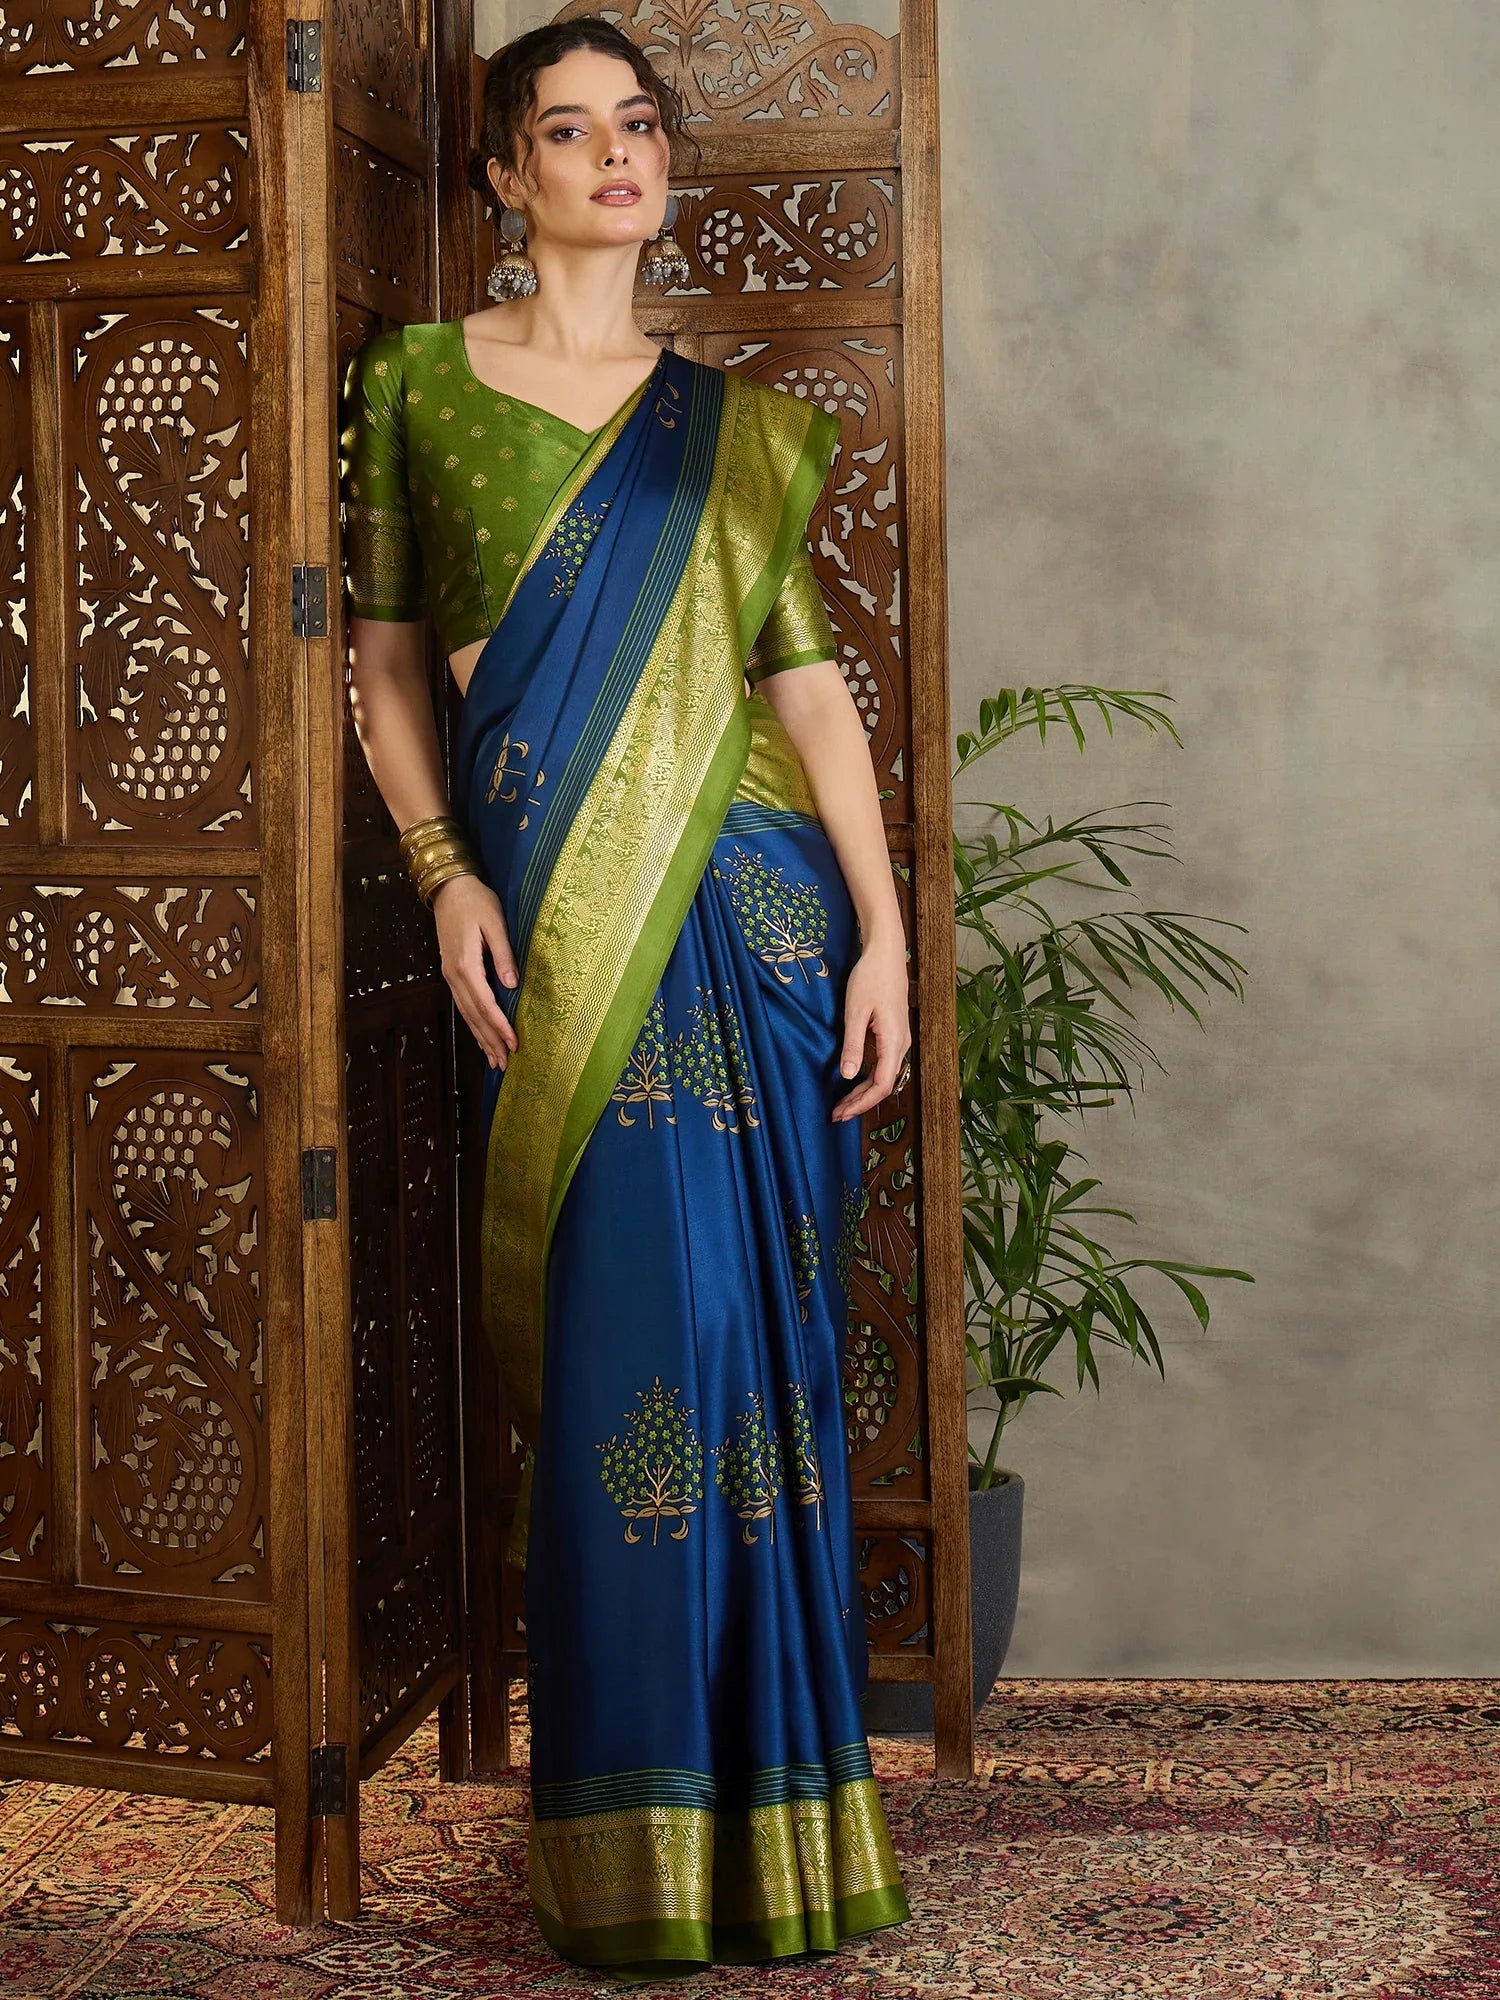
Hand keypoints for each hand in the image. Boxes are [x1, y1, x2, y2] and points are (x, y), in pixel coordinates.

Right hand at [432, 873, 519, 1069]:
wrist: (448, 888)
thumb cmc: (475, 901)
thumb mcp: (495, 923)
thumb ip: (503, 954)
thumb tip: (512, 985)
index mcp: (466, 965)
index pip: (485, 1004)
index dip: (499, 1026)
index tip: (514, 1043)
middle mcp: (454, 975)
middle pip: (473, 1016)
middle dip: (490, 1041)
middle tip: (505, 1063)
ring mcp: (450, 975)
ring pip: (466, 1014)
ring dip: (480, 1038)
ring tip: (494, 1060)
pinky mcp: (452, 972)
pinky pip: (463, 1005)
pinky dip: (473, 1024)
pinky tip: (480, 1035)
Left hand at [833, 933, 910, 1122]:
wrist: (886, 953)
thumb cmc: (870, 978)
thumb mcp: (855, 1012)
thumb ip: (853, 1046)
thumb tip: (847, 1076)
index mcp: (894, 1042)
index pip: (880, 1085)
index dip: (861, 1103)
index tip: (841, 1113)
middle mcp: (902, 1044)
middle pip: (883, 1084)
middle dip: (860, 1102)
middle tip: (836, 1114)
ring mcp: (900, 1039)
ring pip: (884, 1075)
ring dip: (863, 1092)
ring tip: (842, 1103)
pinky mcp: (894, 1033)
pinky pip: (884, 1064)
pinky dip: (868, 1077)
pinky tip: (853, 1081)